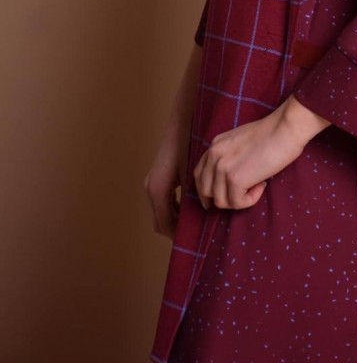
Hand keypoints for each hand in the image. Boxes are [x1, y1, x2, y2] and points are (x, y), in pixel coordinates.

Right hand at [144, 123, 188, 238]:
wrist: (182, 122)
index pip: (166, 225)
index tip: (196, 239)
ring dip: (175, 219)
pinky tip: (190, 205)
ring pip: (161, 212)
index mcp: (158, 190)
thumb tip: (199, 220)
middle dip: (177, 230)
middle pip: (161, 222)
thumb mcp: (193, 175)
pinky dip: (173, 208)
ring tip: (196, 220)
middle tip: (197, 233)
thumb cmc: (190, 146)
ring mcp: (151, 182)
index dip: (180, 235)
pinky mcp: (156, 177)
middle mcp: (151, 188)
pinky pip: (163, 201)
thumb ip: (192, 198)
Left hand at [193, 103, 307, 210]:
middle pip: (205, 191)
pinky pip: (238, 203)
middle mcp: (214, 156)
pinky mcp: (235, 179)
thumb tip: (229, 178)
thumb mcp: (240, 141)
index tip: (218, 198)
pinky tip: (261, 186)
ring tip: (257, 185)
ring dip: (239, 199)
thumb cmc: (271, 133)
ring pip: (220, 201)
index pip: (199, 174)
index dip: (206, 190)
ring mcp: (222, 168)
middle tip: (239, 199)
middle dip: (220, 199)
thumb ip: (229, 155)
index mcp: (214, 145)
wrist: (284, 129)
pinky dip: (251, 199)